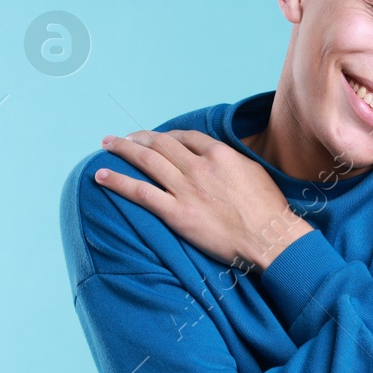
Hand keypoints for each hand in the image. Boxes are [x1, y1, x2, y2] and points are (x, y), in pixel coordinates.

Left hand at [94, 130, 310, 270]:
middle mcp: (199, 167)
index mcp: (220, 155)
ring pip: (146, 161)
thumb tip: (223, 159)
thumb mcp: (256, 173)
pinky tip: (101, 176)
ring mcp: (185, 189)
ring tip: (107, 145)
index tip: (158, 138)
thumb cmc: (269, 210)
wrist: (270, 238)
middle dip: (139, 137)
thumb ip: (234, 162)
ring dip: (122, 150)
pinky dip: (118, 182)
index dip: (168, 135)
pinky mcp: (176, 213)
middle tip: (124, 137)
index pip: (186, 137)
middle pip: (160, 144)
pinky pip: (140, 192)